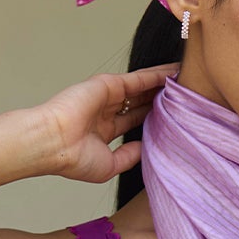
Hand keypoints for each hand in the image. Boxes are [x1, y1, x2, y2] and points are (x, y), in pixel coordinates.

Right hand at [37, 65, 180, 183]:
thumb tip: (145, 148)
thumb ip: (128, 156)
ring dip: (161, 83)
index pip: (134, 121)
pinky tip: (173, 72)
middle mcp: (105, 111)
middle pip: (140, 102)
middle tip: (183, 96)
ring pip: (142, 88)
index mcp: (103, 131)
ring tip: (184, 79)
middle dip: (159, 99)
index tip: (171, 117)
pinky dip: (156, 74)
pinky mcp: (109, 84)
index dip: (152, 118)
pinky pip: (139, 78)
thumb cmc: (73, 158)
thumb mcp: (109, 166)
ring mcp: (107, 96)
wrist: (53, 143)